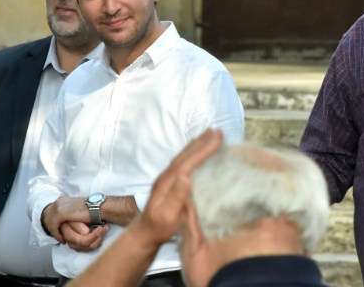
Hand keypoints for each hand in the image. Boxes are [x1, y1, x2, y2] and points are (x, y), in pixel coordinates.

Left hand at [41, 196, 90, 243]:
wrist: (99, 207)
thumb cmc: (92, 209)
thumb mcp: (76, 210)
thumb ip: (69, 213)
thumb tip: (65, 221)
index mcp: (63, 199)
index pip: (52, 213)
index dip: (54, 224)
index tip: (61, 233)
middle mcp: (59, 201)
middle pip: (48, 217)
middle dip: (52, 229)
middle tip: (60, 238)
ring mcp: (58, 206)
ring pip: (49, 222)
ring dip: (55, 233)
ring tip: (62, 240)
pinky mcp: (60, 212)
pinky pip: (52, 226)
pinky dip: (57, 234)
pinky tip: (63, 239)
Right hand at [60, 221, 108, 251]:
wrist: (66, 218)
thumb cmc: (70, 216)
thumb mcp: (72, 217)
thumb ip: (77, 225)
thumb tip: (86, 233)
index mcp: (68, 236)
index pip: (83, 241)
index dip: (94, 236)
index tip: (101, 227)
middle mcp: (71, 244)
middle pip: (89, 246)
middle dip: (100, 236)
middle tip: (106, 226)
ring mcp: (76, 247)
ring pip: (92, 248)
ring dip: (101, 238)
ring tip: (106, 228)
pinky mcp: (81, 248)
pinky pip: (92, 247)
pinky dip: (98, 241)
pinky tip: (101, 233)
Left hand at [131, 129, 222, 246]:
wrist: (145, 233)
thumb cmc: (159, 227)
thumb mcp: (168, 215)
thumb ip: (176, 197)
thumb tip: (186, 177)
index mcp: (168, 181)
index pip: (189, 161)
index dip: (203, 149)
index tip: (217, 138)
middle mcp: (167, 176)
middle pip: (186, 154)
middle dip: (202, 142)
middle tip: (217, 131)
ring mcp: (166, 178)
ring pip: (183, 156)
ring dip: (196, 144)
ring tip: (208, 134)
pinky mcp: (169, 182)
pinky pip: (182, 161)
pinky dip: (191, 153)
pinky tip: (195, 152)